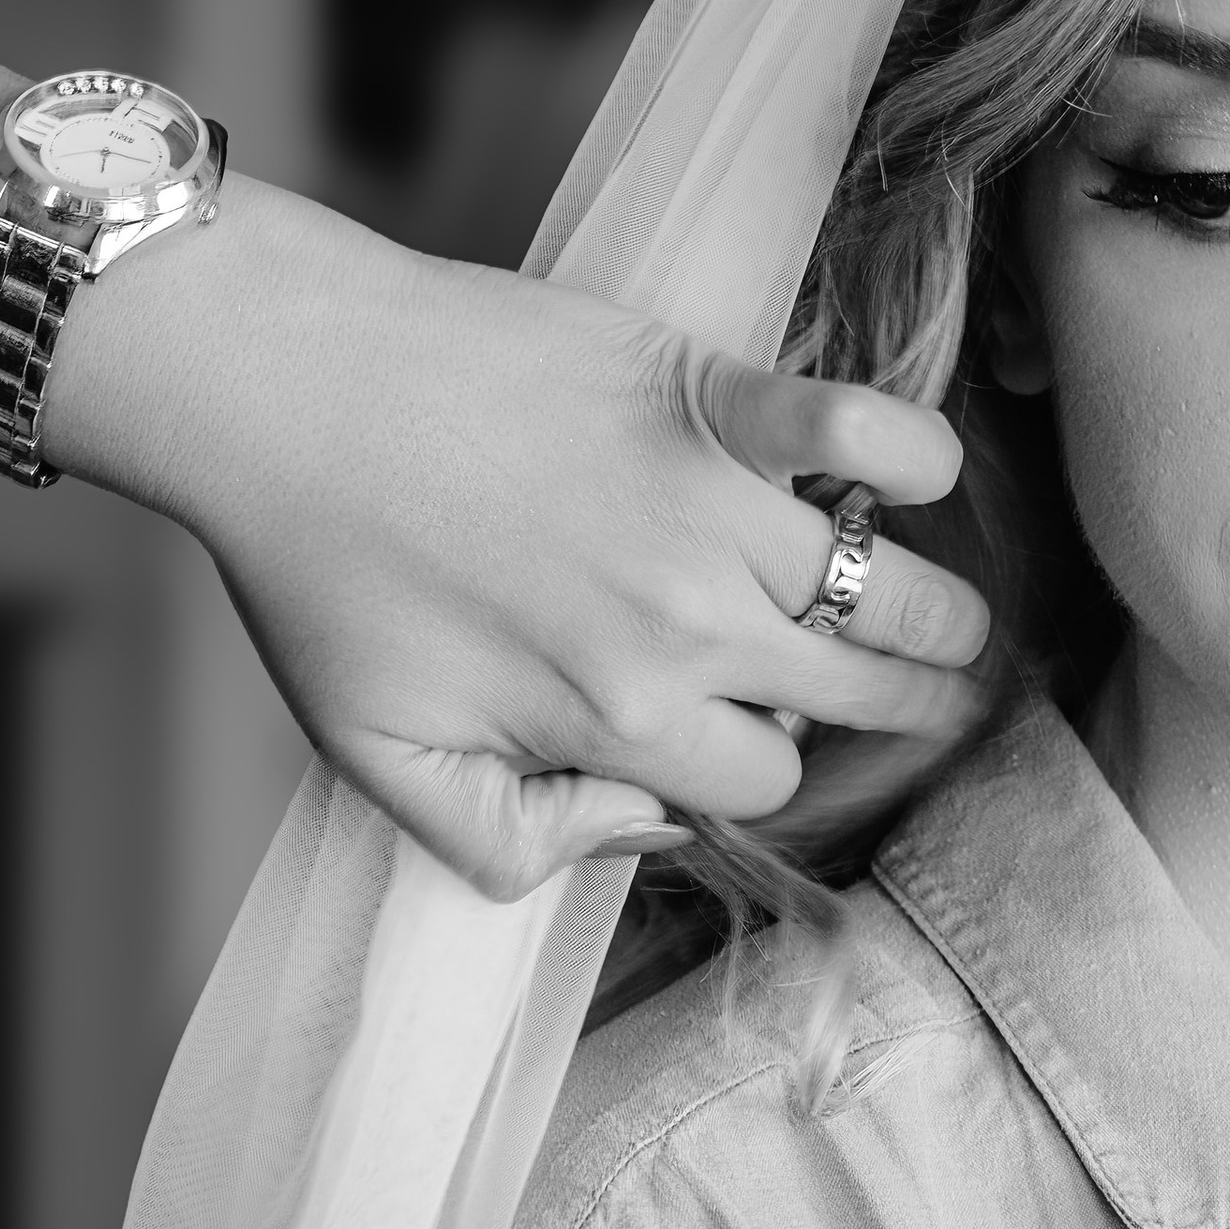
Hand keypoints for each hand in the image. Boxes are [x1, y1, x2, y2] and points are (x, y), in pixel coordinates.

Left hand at [37, 175, 992, 897]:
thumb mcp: (382, 756)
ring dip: (936, 614)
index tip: (746, 735)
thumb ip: (510, 840)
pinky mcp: (711, 397)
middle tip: (927, 697)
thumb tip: (639, 827)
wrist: (286, 387)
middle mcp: (690, 624)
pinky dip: (908, 453)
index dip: (764, 767)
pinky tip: (912, 472)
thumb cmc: (320, 568)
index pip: (767, 780)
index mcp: (619, 718)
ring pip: (896, 591)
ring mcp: (713, 508)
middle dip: (905, 709)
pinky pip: (860, 430)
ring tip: (943, 618)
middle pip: (866, 698)